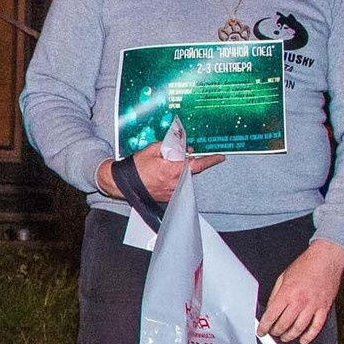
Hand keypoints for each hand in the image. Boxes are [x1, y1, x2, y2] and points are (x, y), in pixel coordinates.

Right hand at [96, 151, 223, 204]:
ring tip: (166, 165)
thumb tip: (184, 148)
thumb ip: (171, 147)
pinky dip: (174, 178)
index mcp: (174, 170)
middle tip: (179, 155)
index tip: (220, 157)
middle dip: (188, 161)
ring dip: (180, 170)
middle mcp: (175, 183)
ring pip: (184, 177)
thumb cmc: (136, 166)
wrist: (122, 183)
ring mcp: (172, 191)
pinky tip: (162, 174)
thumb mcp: (153, 149)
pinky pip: (176, 184)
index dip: (211, 160)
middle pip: (191, 170)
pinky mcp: (167, 196)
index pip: (198, 164)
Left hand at [258, 239, 343, 343]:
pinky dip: (309, 336)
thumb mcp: (283, 276)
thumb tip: (269, 309)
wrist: (326, 258)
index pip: (271, 315)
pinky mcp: (324, 308)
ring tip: (285, 337)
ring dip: (290, 336)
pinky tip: (303, 339)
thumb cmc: (305, 265)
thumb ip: (275, 294)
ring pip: (299, 329)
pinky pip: (317, 327)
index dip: (264, 326)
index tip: (261, 331)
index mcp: (287, 293)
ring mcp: (313, 306)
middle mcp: (299, 301)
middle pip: (284, 325)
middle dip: (275, 332)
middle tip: (273, 333)